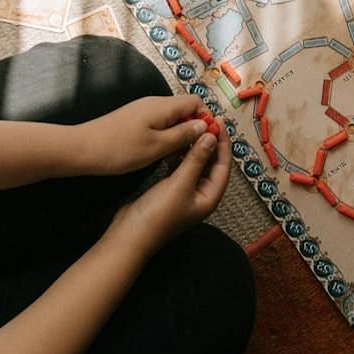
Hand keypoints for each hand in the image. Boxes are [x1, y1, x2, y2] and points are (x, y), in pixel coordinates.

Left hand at [77, 94, 207, 175]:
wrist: (82, 149)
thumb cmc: (119, 149)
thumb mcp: (156, 146)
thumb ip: (183, 134)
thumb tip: (205, 125)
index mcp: (163, 106)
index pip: (196, 102)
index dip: (206, 119)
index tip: (208, 141)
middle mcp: (155, 103)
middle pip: (185, 109)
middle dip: (194, 129)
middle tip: (194, 152)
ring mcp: (143, 110)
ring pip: (172, 118)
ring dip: (179, 135)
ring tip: (178, 157)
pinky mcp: (135, 120)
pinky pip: (159, 124)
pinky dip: (166, 136)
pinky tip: (161, 154)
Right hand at [108, 129, 229, 251]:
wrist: (130, 233)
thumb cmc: (157, 216)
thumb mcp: (180, 184)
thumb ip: (197, 160)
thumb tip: (212, 137)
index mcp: (209, 196)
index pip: (223, 164)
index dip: (223, 142)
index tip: (218, 122)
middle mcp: (200, 193)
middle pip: (211, 162)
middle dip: (209, 141)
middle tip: (204, 120)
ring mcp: (185, 191)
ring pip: (195, 162)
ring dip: (193, 146)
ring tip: (190, 127)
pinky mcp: (170, 188)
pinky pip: (181, 166)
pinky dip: (180, 154)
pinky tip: (175, 143)